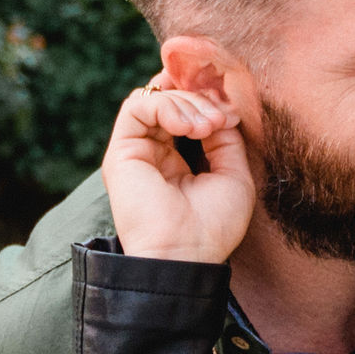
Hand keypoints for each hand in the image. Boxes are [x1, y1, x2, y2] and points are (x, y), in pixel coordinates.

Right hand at [101, 75, 254, 262]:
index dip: (206, 99)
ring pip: (154, 98)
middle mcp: (154, 153)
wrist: (186, 255)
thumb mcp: (233, 175)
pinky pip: (136, 106)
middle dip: (201, 100)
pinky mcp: (121, 152)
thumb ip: (226, 139)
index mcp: (178, 160)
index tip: (231, 110)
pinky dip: (166, 106)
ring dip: (187, 103)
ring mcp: (136, 151)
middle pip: (172, 100)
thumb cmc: (214, 226)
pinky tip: (188, 127)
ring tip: (208, 126)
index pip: (185, 111)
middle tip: (222, 119)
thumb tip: (221, 109)